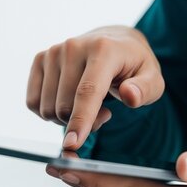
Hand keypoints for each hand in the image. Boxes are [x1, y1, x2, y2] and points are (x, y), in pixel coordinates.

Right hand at [26, 26, 164, 149]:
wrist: (113, 41)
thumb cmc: (133, 65)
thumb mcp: (153, 79)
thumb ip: (145, 90)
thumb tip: (131, 95)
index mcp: (103, 49)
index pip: (87, 91)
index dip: (80, 120)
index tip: (72, 144)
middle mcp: (73, 46)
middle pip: (64, 106)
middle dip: (82, 122)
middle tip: (104, 112)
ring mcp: (53, 52)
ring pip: (47, 108)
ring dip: (66, 118)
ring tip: (89, 103)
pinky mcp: (40, 59)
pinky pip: (33, 103)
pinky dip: (50, 110)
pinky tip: (70, 100)